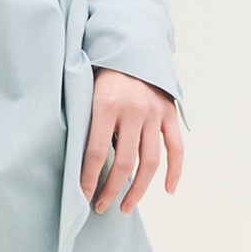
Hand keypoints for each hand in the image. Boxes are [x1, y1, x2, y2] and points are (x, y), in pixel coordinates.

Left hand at [81, 68, 183, 215]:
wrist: (131, 44)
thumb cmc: (100, 71)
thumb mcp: (85, 89)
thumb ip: (84, 120)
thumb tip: (74, 160)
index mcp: (106, 103)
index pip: (96, 152)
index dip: (88, 178)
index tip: (81, 196)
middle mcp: (133, 110)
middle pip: (124, 163)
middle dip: (111, 190)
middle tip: (101, 207)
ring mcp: (154, 113)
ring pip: (150, 162)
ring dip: (138, 190)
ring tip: (125, 207)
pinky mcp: (170, 113)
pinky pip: (176, 148)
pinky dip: (175, 172)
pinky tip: (167, 190)